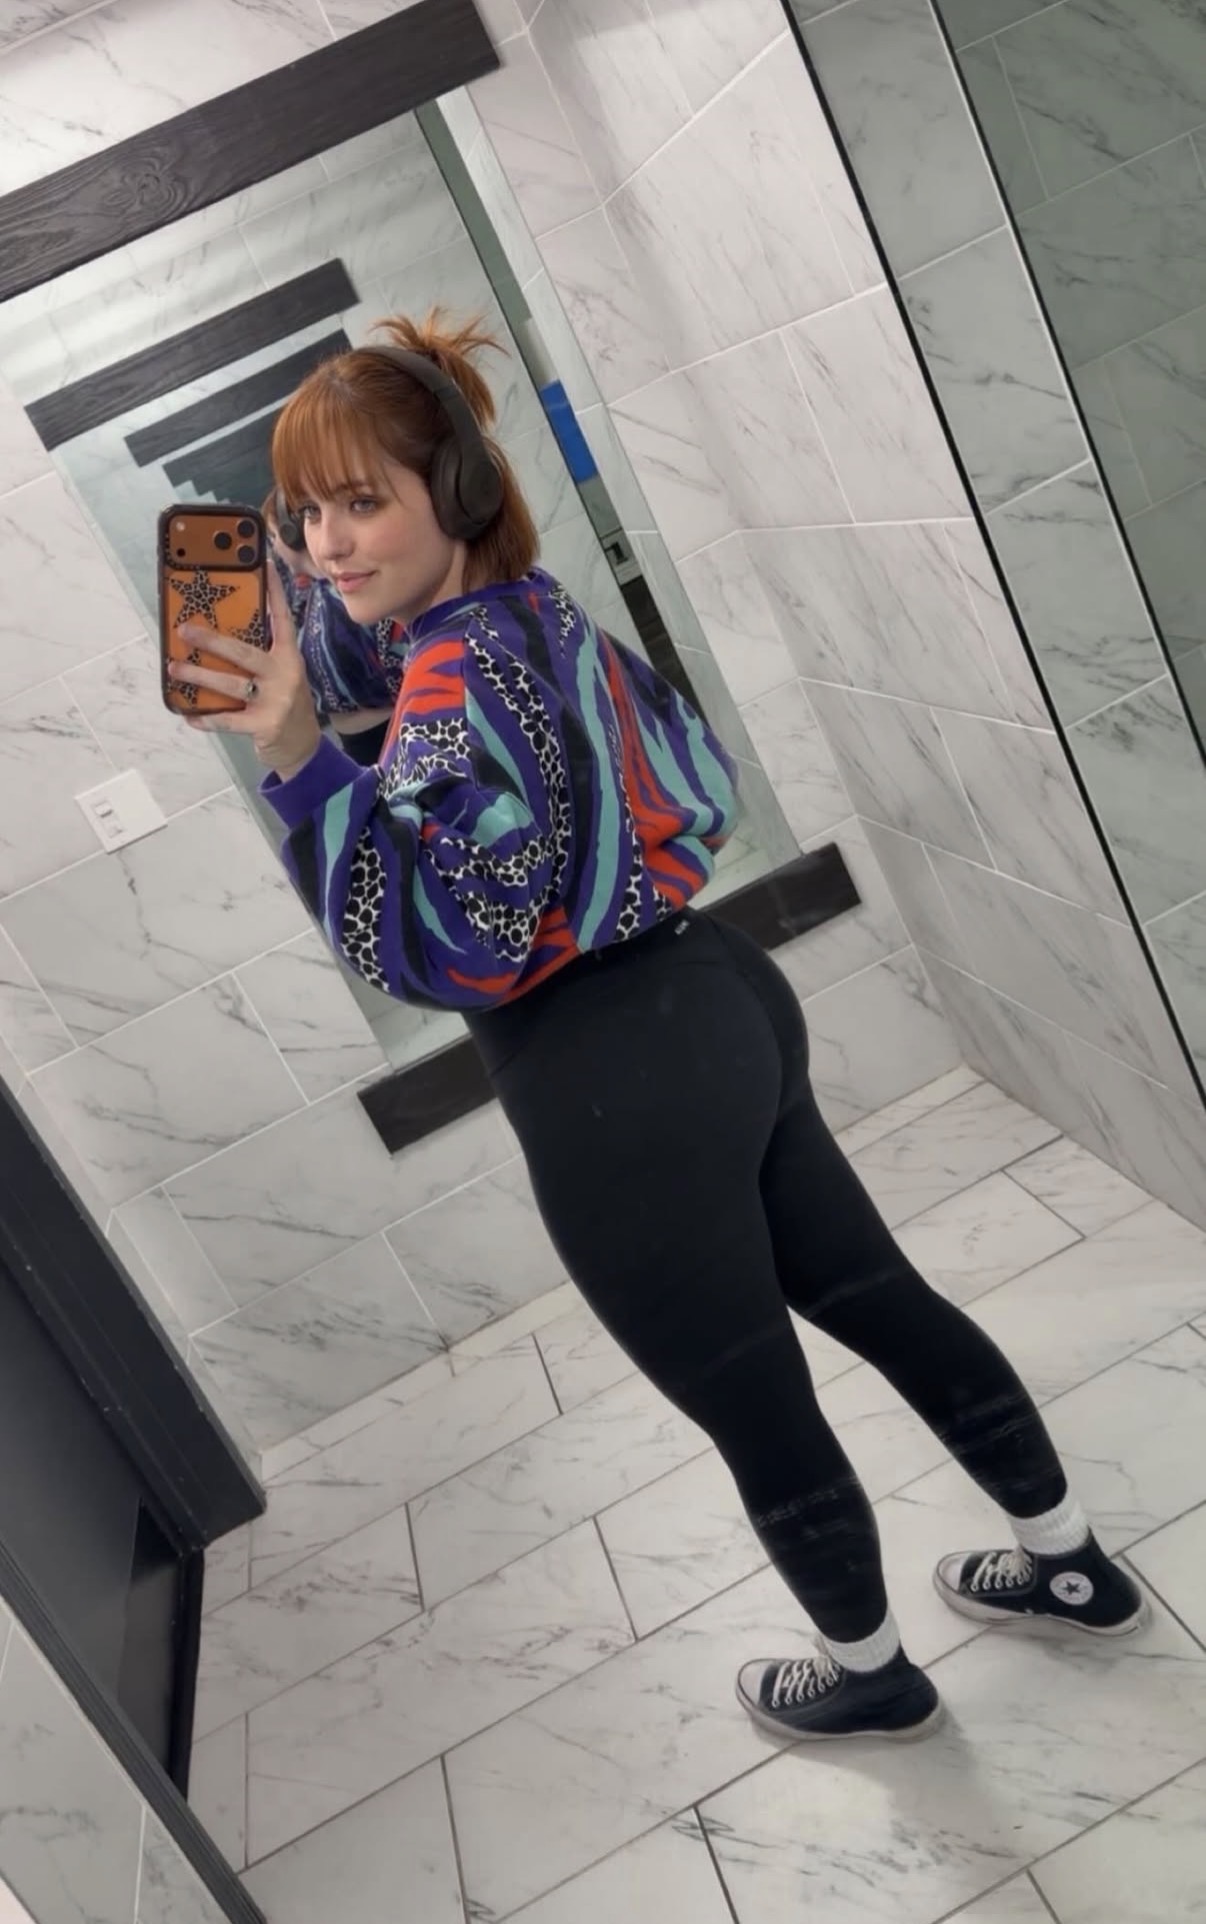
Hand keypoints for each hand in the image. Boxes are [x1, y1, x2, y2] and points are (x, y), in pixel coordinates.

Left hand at [173, 563, 322, 778]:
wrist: (302, 746)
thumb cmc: (283, 702)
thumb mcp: (281, 674)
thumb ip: (260, 656)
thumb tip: (216, 636)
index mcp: (289, 657)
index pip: (281, 619)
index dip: (273, 592)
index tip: (261, 564)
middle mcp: (285, 674)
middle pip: (243, 652)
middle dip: (211, 640)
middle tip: (184, 629)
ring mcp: (277, 701)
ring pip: (230, 685)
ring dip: (198, 677)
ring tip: (174, 668)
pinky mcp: (265, 725)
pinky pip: (228, 721)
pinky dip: (206, 718)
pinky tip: (188, 714)